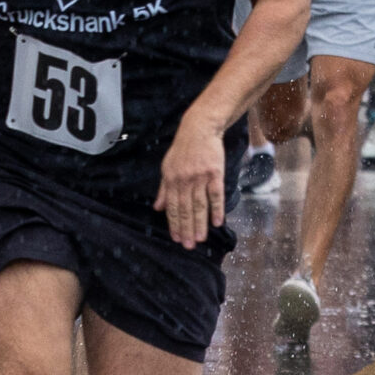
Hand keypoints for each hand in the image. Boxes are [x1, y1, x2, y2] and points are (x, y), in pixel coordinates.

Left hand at [155, 113, 227, 248]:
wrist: (200, 129)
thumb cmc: (183, 148)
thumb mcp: (167, 167)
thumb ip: (163, 189)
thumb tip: (157, 208)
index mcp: (171, 180)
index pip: (172, 207)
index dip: (174, 224)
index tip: (177, 239)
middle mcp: (184, 180)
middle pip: (185, 209)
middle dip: (186, 229)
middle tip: (189, 246)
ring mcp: (200, 177)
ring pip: (199, 205)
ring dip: (200, 224)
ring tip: (201, 239)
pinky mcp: (215, 173)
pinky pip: (216, 195)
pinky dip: (217, 209)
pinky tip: (218, 222)